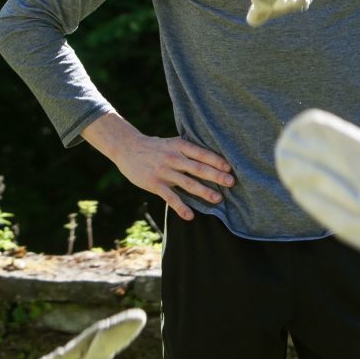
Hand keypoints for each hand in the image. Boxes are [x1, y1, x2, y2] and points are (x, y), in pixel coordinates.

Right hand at [115, 134, 235, 220]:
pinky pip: (170, 197)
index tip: (229, 168)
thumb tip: (211, 157)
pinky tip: (190, 216)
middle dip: (216, 175)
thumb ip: (188, 150)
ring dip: (204, 192)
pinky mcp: (155, 184)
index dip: (216, 160)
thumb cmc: (155, 147)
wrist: (128, 148)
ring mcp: (164, 171)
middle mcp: (174, 158)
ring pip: (188, 183)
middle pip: (198, 168)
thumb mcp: (172, 142)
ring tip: (218, 199)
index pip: (201, 153)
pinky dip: (181, 207)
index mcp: (180, 146)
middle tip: (231, 182)